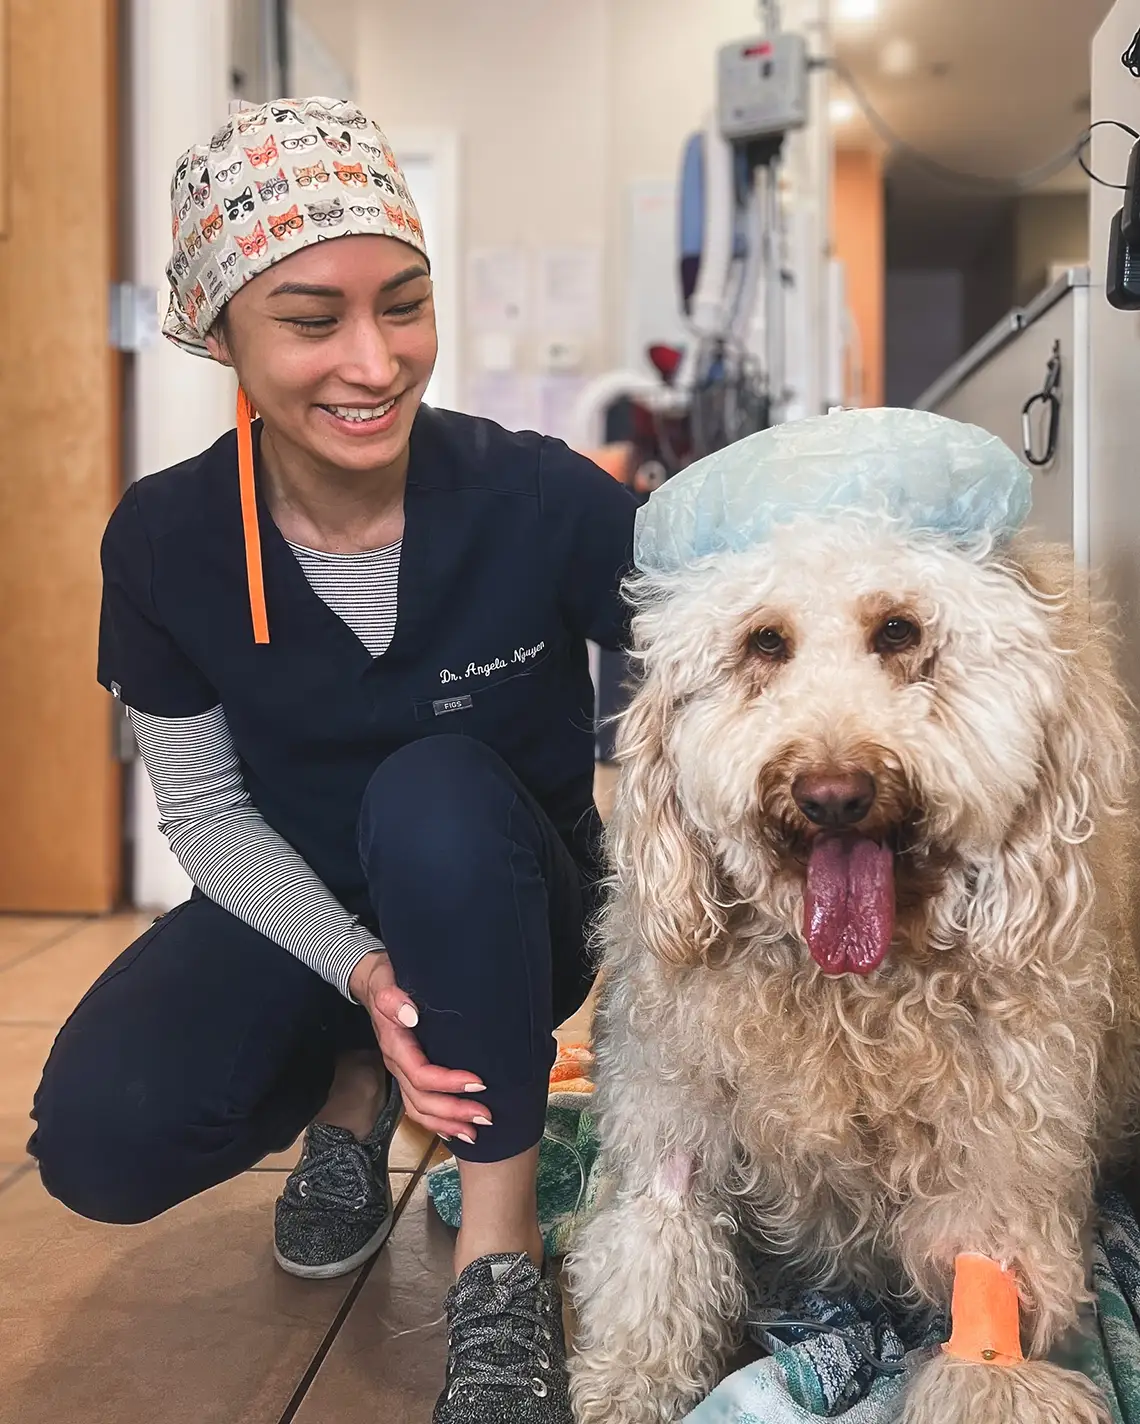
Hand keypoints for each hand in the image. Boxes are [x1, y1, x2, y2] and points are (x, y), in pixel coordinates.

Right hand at [349, 950, 490, 1143]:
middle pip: (421, 1100)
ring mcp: (400, 1071)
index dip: (449, 1083)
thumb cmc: (387, 978)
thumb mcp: (387, 981)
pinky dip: (436, 1121)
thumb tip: (411, 1016)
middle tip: (485, 1115)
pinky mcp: (407, 1072)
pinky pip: (417, 1104)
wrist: (372, 981)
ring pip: (418, 1109)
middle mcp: (396, 1063)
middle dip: (453, 1112)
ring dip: (446, 1124)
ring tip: (474, 1133)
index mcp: (395, 1045)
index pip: (421, 1074)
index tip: (479, 1082)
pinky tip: (455, 1129)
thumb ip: (394, 999)